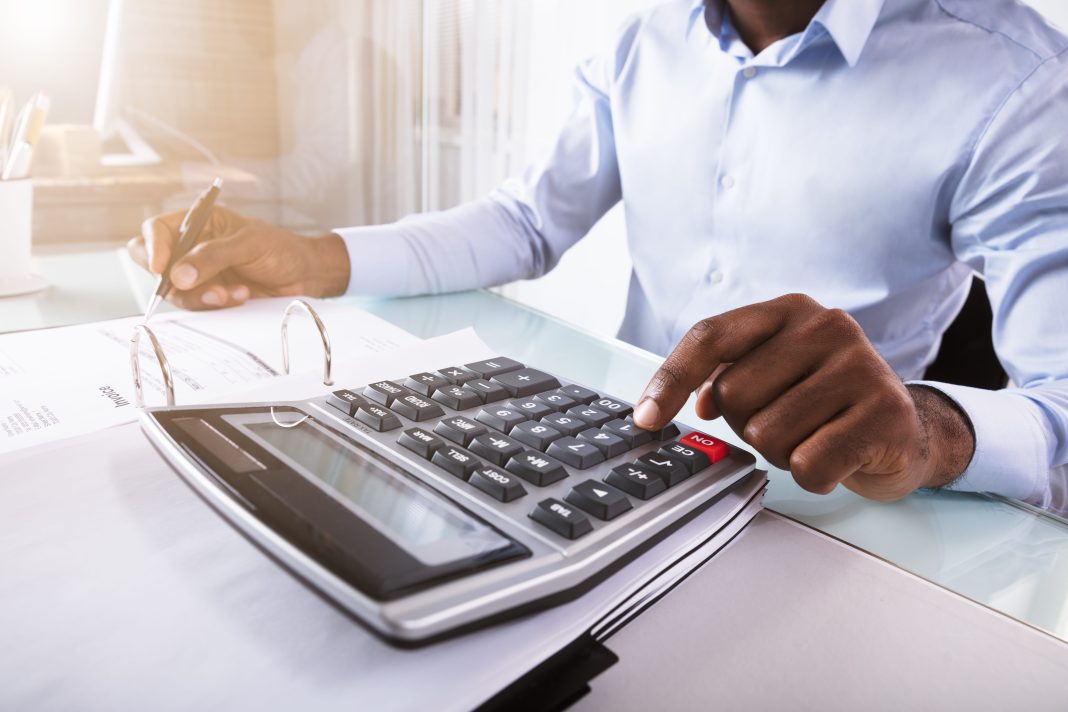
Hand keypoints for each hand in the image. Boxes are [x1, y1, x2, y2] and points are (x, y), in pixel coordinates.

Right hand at [127, 206, 350, 309]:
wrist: (306, 276)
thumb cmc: (280, 249)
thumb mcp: (248, 244)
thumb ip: (212, 256)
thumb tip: (177, 275)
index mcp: (198, 223)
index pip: (157, 230)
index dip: (152, 248)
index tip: (159, 268)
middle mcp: (192, 248)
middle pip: (154, 264)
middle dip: (168, 280)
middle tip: (187, 287)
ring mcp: (200, 275)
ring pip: (175, 291)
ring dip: (201, 296)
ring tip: (232, 294)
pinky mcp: (211, 296)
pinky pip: (198, 306)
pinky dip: (216, 304)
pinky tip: (242, 296)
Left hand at [632, 294, 974, 500]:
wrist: (904, 429)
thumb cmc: (826, 400)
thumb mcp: (776, 371)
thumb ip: (727, 374)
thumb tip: (687, 401)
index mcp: (790, 310)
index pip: (711, 336)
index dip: (671, 379)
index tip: (645, 419)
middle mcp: (827, 326)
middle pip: (733, 394)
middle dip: (749, 424)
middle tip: (788, 422)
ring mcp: (861, 366)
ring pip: (766, 434)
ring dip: (783, 452)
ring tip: (816, 436)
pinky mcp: (885, 413)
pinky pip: (809, 465)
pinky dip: (814, 476)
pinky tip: (839, 457)